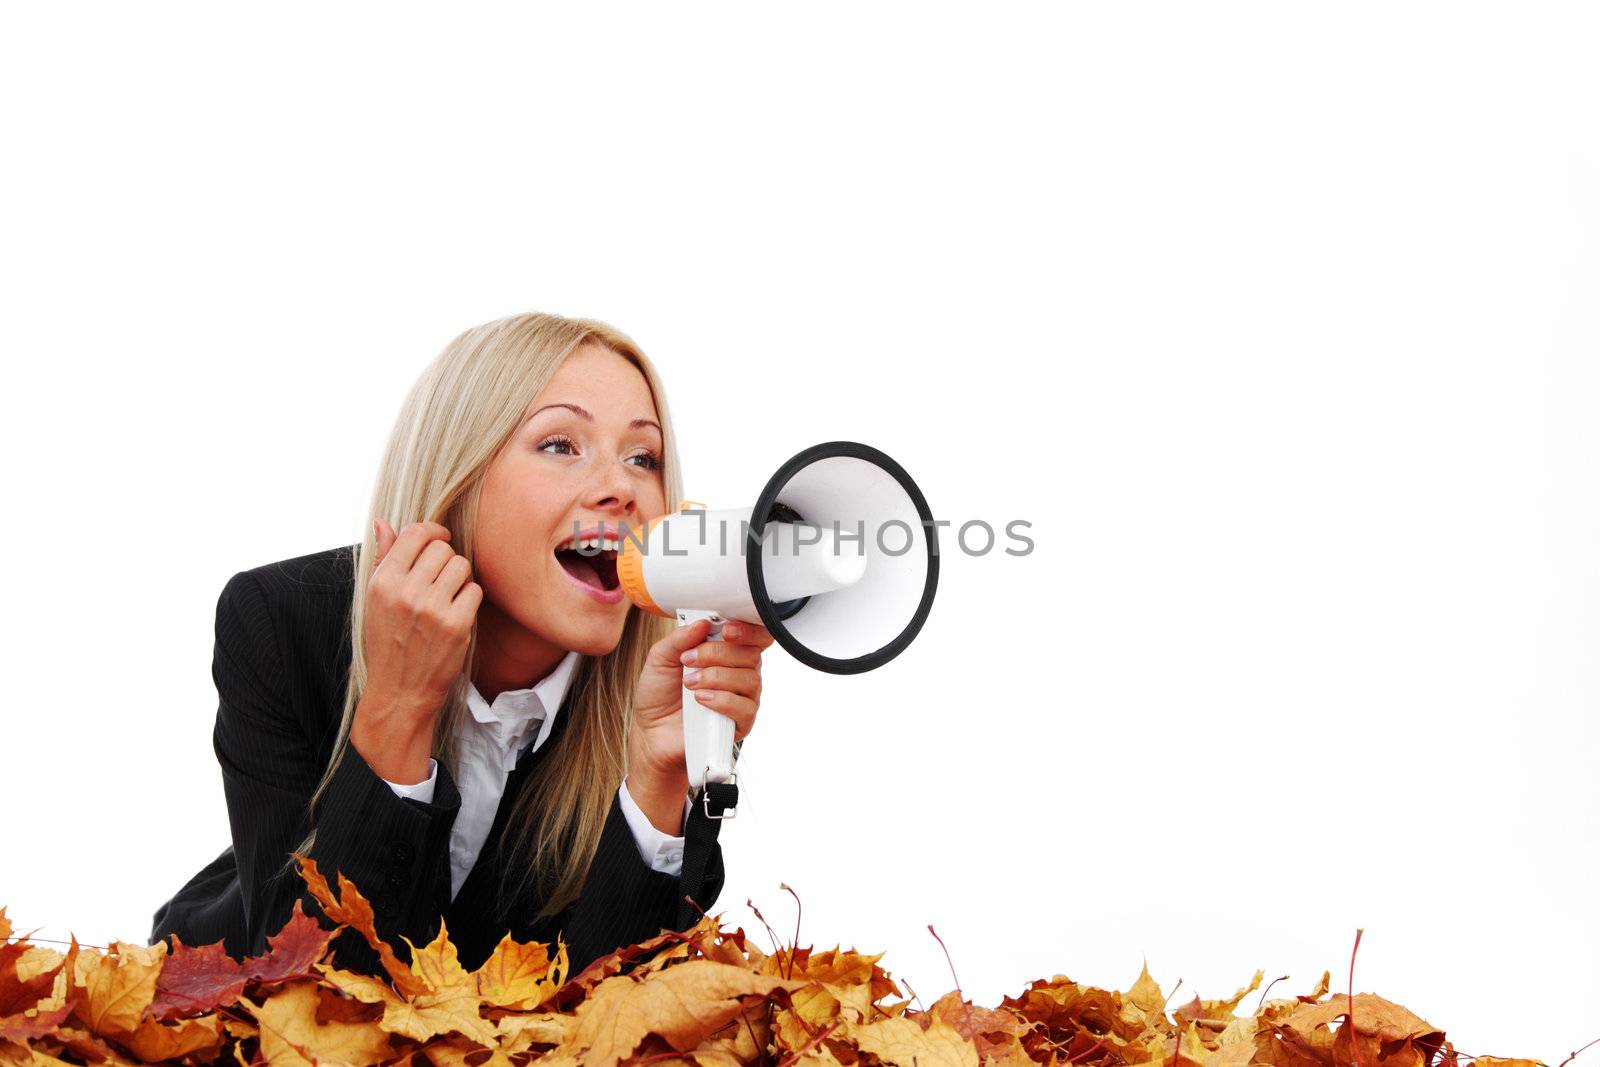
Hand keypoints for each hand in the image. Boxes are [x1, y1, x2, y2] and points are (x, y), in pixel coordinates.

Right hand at [351, 519, 481, 782]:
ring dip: (460, 580)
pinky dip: (470, 601)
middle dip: (447, 561)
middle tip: (441, 583)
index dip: (433, 532)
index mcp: (382, 582)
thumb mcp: (375, 602)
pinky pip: (475, 590)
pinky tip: (457, 616)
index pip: (414, 533)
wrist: (400, 693)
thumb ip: (384, 559)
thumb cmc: (388, 644)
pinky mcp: (456, 624)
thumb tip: (383, 523)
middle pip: (443, 549)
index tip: (440, 540)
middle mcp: (405, 592)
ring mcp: (432, 608)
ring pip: (462, 566)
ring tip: (448, 599)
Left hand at [630, 618, 774, 791]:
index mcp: (727, 653)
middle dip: (717, 653)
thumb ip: (680, 638)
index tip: (725, 630)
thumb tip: (703, 623)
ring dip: (716, 677)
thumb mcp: (660, 658)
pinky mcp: (740, 724)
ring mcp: (742, 698)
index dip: (747, 630)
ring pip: (749, 679)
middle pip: (751, 654)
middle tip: (689, 660)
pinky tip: (701, 700)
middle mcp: (740, 673)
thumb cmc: (660, 694)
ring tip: (690, 684)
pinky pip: (745, 708)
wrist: (651, 731)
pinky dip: (722, 700)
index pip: (755, 635)